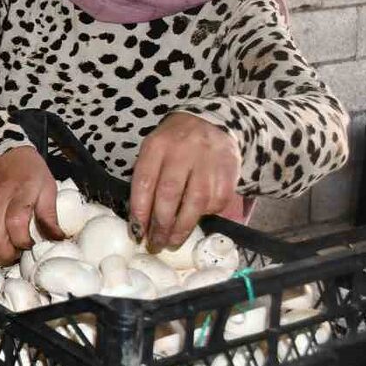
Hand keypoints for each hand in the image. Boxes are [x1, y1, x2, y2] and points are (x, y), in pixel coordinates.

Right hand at [0, 145, 61, 264]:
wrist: (1, 149)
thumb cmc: (28, 169)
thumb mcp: (47, 187)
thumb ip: (50, 216)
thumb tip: (57, 239)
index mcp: (19, 193)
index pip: (16, 227)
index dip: (24, 243)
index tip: (32, 246)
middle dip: (6, 254)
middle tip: (17, 253)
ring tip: (4, 249)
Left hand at [130, 112, 240, 250]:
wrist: (211, 121)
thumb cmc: (174, 143)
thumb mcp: (154, 150)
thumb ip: (147, 178)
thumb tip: (141, 219)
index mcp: (156, 146)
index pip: (144, 182)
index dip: (140, 211)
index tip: (137, 232)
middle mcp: (182, 152)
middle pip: (169, 194)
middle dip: (161, 225)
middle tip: (155, 243)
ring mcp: (207, 161)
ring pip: (195, 202)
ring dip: (182, 227)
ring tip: (173, 241)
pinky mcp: (228, 170)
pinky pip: (217, 201)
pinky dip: (206, 215)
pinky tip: (197, 219)